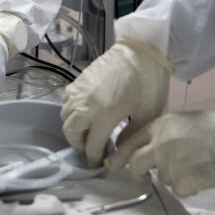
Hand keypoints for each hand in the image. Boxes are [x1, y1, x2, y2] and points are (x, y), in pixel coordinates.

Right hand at [61, 38, 171, 166]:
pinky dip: (71, 111)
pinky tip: (84, 112)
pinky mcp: (79, 80)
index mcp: (105, 114)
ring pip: (65, 116)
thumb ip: (131, 136)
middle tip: (91, 147)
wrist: (142, 51)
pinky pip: (66, 100)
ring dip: (73, 128)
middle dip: (79, 144)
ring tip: (88, 131)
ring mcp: (80, 90)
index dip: (93, 157)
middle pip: (71, 131)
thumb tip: (118, 149)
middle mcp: (86, 103)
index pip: (91, 144)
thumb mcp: (147, 114)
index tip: (98, 163)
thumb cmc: (149, 83)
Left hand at [114, 111, 214, 197]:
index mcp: (159, 125)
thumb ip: (165, 131)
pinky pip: (179, 189)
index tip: (113, 161)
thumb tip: (153, 142)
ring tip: (194, 165)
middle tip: (141, 176)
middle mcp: (159, 144)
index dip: (119, 153)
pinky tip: (202, 174)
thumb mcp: (184, 119)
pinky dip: (188, 186)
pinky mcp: (182, 183)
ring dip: (173, 176)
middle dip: (135, 172)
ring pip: (161, 177)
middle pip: (134, 163)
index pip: (128, 140)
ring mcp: (169, 165)